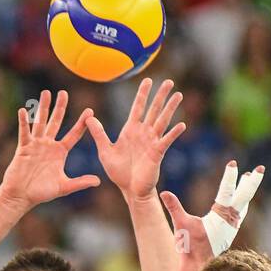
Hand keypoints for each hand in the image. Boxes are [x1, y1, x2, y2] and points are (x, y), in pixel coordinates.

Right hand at [0, 89, 97, 210]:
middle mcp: (48, 145)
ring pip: (40, 122)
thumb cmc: (41, 193)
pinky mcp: (23, 148)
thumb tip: (98, 181)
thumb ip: (80, 182)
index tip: (90, 111)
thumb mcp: (64, 187)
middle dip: (60, 107)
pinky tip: (24, 111)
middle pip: (56, 122)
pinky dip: (24, 122)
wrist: (21, 196)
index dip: (81, 123)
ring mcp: (36, 145)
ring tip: (46, 93)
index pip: (73, 134)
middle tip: (64, 93)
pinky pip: (24, 133)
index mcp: (60, 152)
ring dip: (43, 108)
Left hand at [87, 77, 185, 202]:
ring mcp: (152, 142)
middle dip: (160, 96)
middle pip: (153, 110)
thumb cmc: (119, 172)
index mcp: (131, 130)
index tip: (148, 80)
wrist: (130, 190)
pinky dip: (173, 133)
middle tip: (169, 81)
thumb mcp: (105, 151)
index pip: (138, 107)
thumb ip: (98, 134)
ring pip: (162, 121)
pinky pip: (166, 141)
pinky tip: (181, 125)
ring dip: (170, 108)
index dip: (143, 94)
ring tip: (178, 95)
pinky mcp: (157, 153)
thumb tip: (88, 117)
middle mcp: (143, 133)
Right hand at [159, 161, 265, 267]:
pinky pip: (240, 212)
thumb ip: (174, 207)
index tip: (233, 163)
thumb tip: (163, 193)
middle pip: (245, 196)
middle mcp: (231, 220)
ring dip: (247, 189)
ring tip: (249, 177)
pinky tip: (241, 201)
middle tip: (260, 168)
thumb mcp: (181, 225)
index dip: (229, 176)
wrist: (200, 267)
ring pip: (243, 203)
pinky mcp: (230, 231)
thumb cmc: (191, 247)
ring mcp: (232, 226)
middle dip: (252, 181)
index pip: (226, 191)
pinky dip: (242, 203)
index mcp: (220, 216)